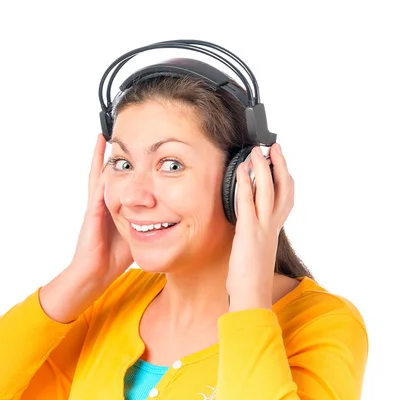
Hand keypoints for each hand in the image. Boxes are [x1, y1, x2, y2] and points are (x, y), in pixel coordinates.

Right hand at [70, 134, 133, 286]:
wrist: (95, 274)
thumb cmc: (114, 257)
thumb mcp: (137, 234)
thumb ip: (148, 222)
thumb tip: (170, 215)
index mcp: (114, 207)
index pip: (122, 181)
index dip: (128, 166)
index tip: (135, 149)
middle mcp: (103, 203)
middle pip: (108, 172)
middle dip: (114, 154)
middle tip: (116, 133)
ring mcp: (96, 207)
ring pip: (100, 176)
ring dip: (102, 157)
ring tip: (104, 137)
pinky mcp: (93, 214)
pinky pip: (97, 191)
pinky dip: (101, 176)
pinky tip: (106, 163)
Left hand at [226, 143, 293, 310]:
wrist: (252, 295)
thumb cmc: (251, 276)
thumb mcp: (256, 249)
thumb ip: (256, 234)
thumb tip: (249, 223)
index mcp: (274, 229)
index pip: (286, 197)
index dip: (285, 177)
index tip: (280, 161)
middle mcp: (273, 225)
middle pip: (283, 188)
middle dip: (279, 165)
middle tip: (273, 147)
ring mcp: (262, 227)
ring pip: (268, 191)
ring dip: (263, 168)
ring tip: (257, 152)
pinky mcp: (249, 232)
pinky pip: (248, 202)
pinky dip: (245, 184)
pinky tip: (241, 171)